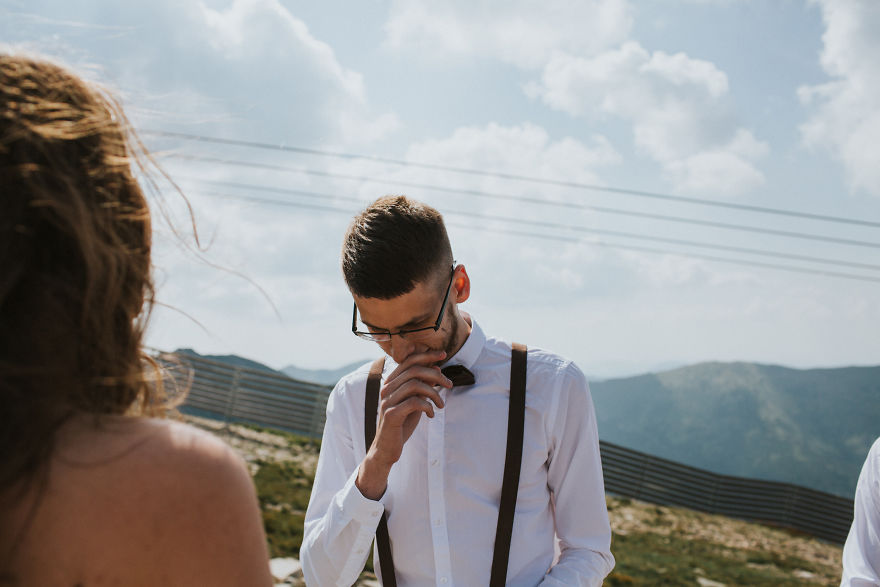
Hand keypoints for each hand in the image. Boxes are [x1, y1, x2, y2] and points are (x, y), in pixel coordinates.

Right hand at [356, 349, 451, 498]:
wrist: (387, 448)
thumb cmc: (401, 424)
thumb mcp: (414, 402)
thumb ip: (422, 386)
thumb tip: (436, 368)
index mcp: (391, 383)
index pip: (409, 361)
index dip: (427, 356)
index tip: (443, 354)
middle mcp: (386, 388)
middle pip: (414, 370)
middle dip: (436, 375)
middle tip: (449, 385)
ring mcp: (387, 401)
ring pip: (415, 385)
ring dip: (434, 393)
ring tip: (441, 405)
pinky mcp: (391, 414)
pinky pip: (414, 402)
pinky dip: (428, 406)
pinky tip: (431, 415)